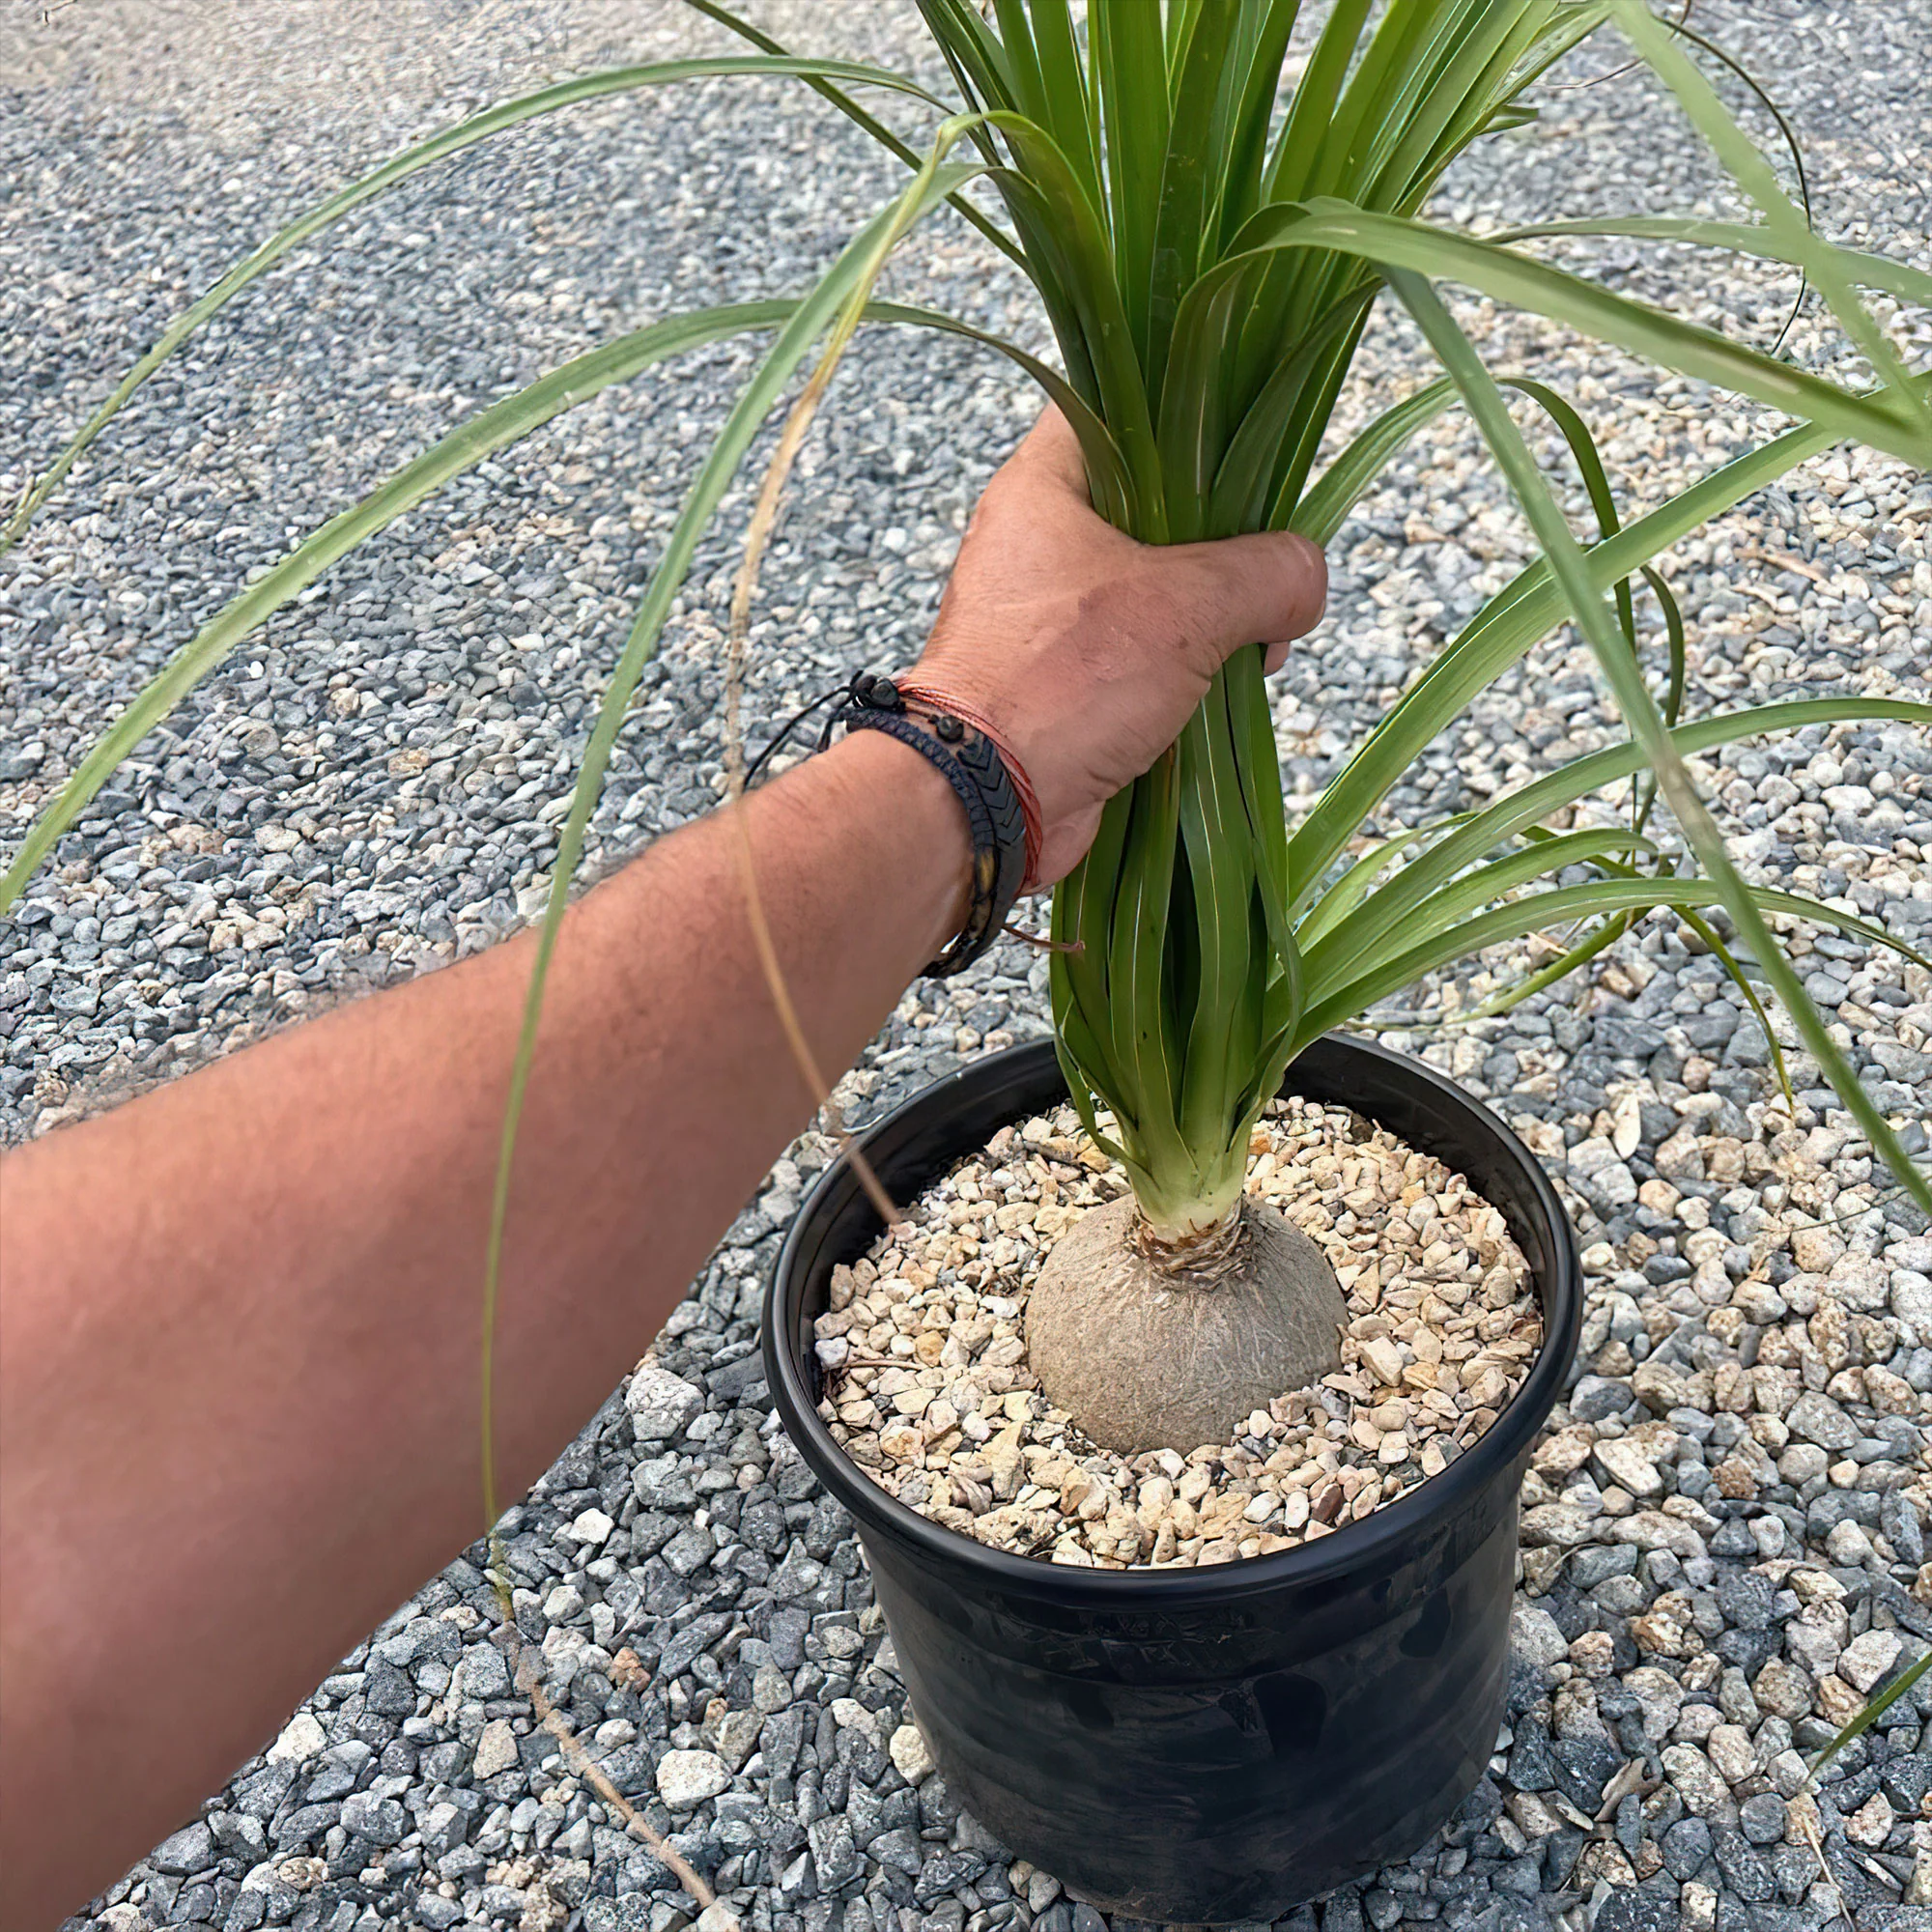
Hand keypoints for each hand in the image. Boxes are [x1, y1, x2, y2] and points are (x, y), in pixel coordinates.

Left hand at [908, 407, 1327, 885]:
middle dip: (1225, 541)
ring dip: (1214, 616)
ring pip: (1157, 587)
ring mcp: (1050, 616)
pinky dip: (1187, 671)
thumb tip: (1306, 581)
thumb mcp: (1187, 606)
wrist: (986, 802)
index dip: (1189, 409)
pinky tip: (1228, 688)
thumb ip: (1267, 573)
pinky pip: (1143, 655)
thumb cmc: (1061, 682)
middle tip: (1267, 567)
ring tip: (1256, 640)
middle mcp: (1040, 541)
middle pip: (1157, 503)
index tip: (1251, 440)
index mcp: (1045, 486)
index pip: (1119, 403)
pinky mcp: (1065, 682)